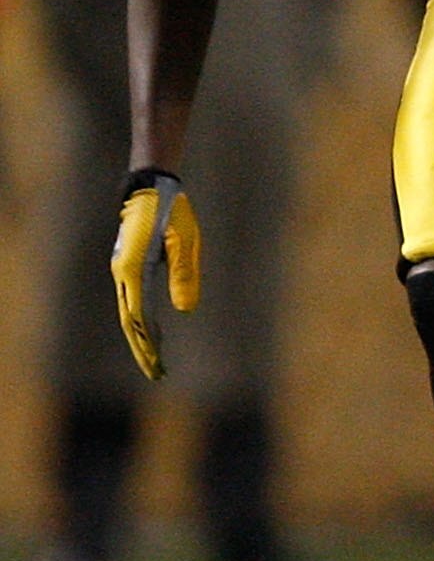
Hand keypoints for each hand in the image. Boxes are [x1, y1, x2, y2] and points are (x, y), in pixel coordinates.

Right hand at [111, 168, 199, 379]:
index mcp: (134, 269)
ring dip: (142, 337)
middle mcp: (123, 273)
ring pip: (129, 313)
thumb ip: (184, 273)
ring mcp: (123, 271)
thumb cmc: (172, 211)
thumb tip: (184, 310)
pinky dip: (142, 321)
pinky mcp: (129, 267)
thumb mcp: (185, 240)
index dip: (149, 343)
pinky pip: (133, 301)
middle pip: (131, 322)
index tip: (158, 364)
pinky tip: (154, 333)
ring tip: (156, 360)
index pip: (139, 317)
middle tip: (157, 373)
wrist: (152, 187)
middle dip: (144, 349)